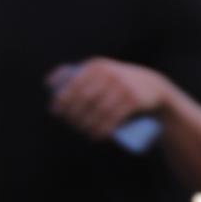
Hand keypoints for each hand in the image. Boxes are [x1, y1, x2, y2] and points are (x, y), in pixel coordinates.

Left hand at [47, 59, 169, 140]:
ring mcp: (122, 86)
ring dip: (89, 125)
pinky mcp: (134, 100)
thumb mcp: (100, 72)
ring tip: (86, 133)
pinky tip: (98, 135)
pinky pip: (115, 117)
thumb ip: (77, 73)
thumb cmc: (118, 83)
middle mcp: (109, 73)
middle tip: (75, 126)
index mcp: (97, 66)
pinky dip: (105, 129)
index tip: (57, 112)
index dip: (63, 99)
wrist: (152, 86)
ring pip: (99, 110)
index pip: (74, 84)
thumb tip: (48, 82)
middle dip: (76, 115)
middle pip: (85, 99)